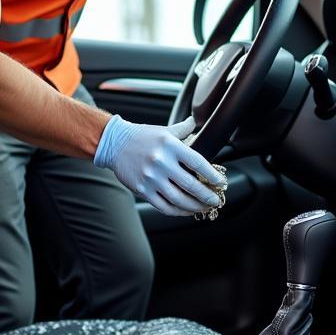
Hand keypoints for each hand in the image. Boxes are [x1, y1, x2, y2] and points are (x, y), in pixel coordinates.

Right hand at [93, 116, 226, 216]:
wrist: (115, 143)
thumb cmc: (142, 136)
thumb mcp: (164, 130)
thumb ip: (182, 129)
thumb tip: (196, 122)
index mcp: (170, 146)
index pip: (197, 163)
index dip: (212, 175)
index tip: (220, 183)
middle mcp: (161, 162)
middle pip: (191, 185)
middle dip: (207, 196)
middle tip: (215, 200)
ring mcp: (151, 178)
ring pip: (179, 199)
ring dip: (195, 206)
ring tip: (204, 208)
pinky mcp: (143, 189)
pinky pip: (164, 206)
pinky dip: (178, 211)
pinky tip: (186, 211)